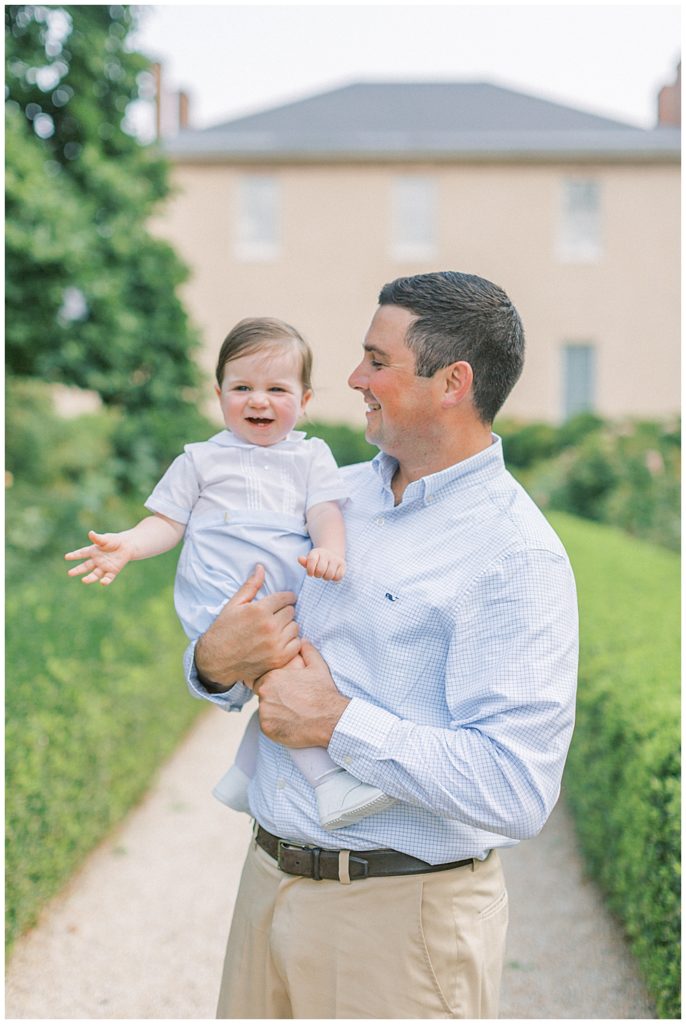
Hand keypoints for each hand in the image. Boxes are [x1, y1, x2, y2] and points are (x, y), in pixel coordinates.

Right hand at [64, 530, 132, 584]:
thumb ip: (98, 538)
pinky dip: (105, 581)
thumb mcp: (106, 539)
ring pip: (95, 574)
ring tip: (84, 580)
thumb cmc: (114, 541)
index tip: (67, 557)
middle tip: (70, 573)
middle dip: (78, 570)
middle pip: (85, 566)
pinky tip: (102, 582)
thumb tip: (90, 533)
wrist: (127, 546)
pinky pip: (108, 578)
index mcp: (93, 551)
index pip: (82, 553)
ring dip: (90, 578)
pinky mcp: (113, 571)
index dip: (75, 555)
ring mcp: (104, 567)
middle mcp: (96, 560)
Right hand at [194, 564, 300, 690]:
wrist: (217, 661)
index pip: (286, 597)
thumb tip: (261, 568)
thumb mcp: (234, 605)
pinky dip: (291, 642)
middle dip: (285, 611)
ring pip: (295, 627)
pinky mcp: (279, 659)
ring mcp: (276, 644)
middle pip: (291, 611)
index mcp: (260, 610)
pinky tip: (280, 642)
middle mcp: (270, 626)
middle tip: (276, 616)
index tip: (283, 601)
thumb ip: (250, 586)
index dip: (285, 598)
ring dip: (288, 626)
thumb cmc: (224, 630)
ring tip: (277, 629)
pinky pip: (296, 644)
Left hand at [253, 639, 350, 747]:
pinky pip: (267, 725)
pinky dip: (275, 725)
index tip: (285, 690)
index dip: (274, 684)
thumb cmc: (323, 693)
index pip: (262, 679)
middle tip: (290, 703)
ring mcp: (264, 711)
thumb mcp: (317, 666)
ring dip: (274, 712)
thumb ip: (307, 651)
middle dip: (273, 698)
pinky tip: (290, 723)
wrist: (329, 719)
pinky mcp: (267, 728)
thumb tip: (302, 641)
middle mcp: (264, 693)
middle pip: (262, 695)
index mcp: (272, 676)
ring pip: (264, 710)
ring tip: (292, 714)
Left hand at [298, 548, 345, 580]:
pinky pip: (338, 577)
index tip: (310, 574)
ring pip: (329, 575)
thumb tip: (299, 559)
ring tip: (325, 574)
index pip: (312, 561)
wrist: (331, 554)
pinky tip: (332, 574)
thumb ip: (304, 562)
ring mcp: (335, 559)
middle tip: (318, 573)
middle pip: (320, 570)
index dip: (310, 570)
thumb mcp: (310, 560)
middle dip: (318, 575)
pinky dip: (334, 578)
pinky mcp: (342, 564)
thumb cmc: (317, 560)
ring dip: (326, 577)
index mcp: (316, 552)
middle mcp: (326, 554)